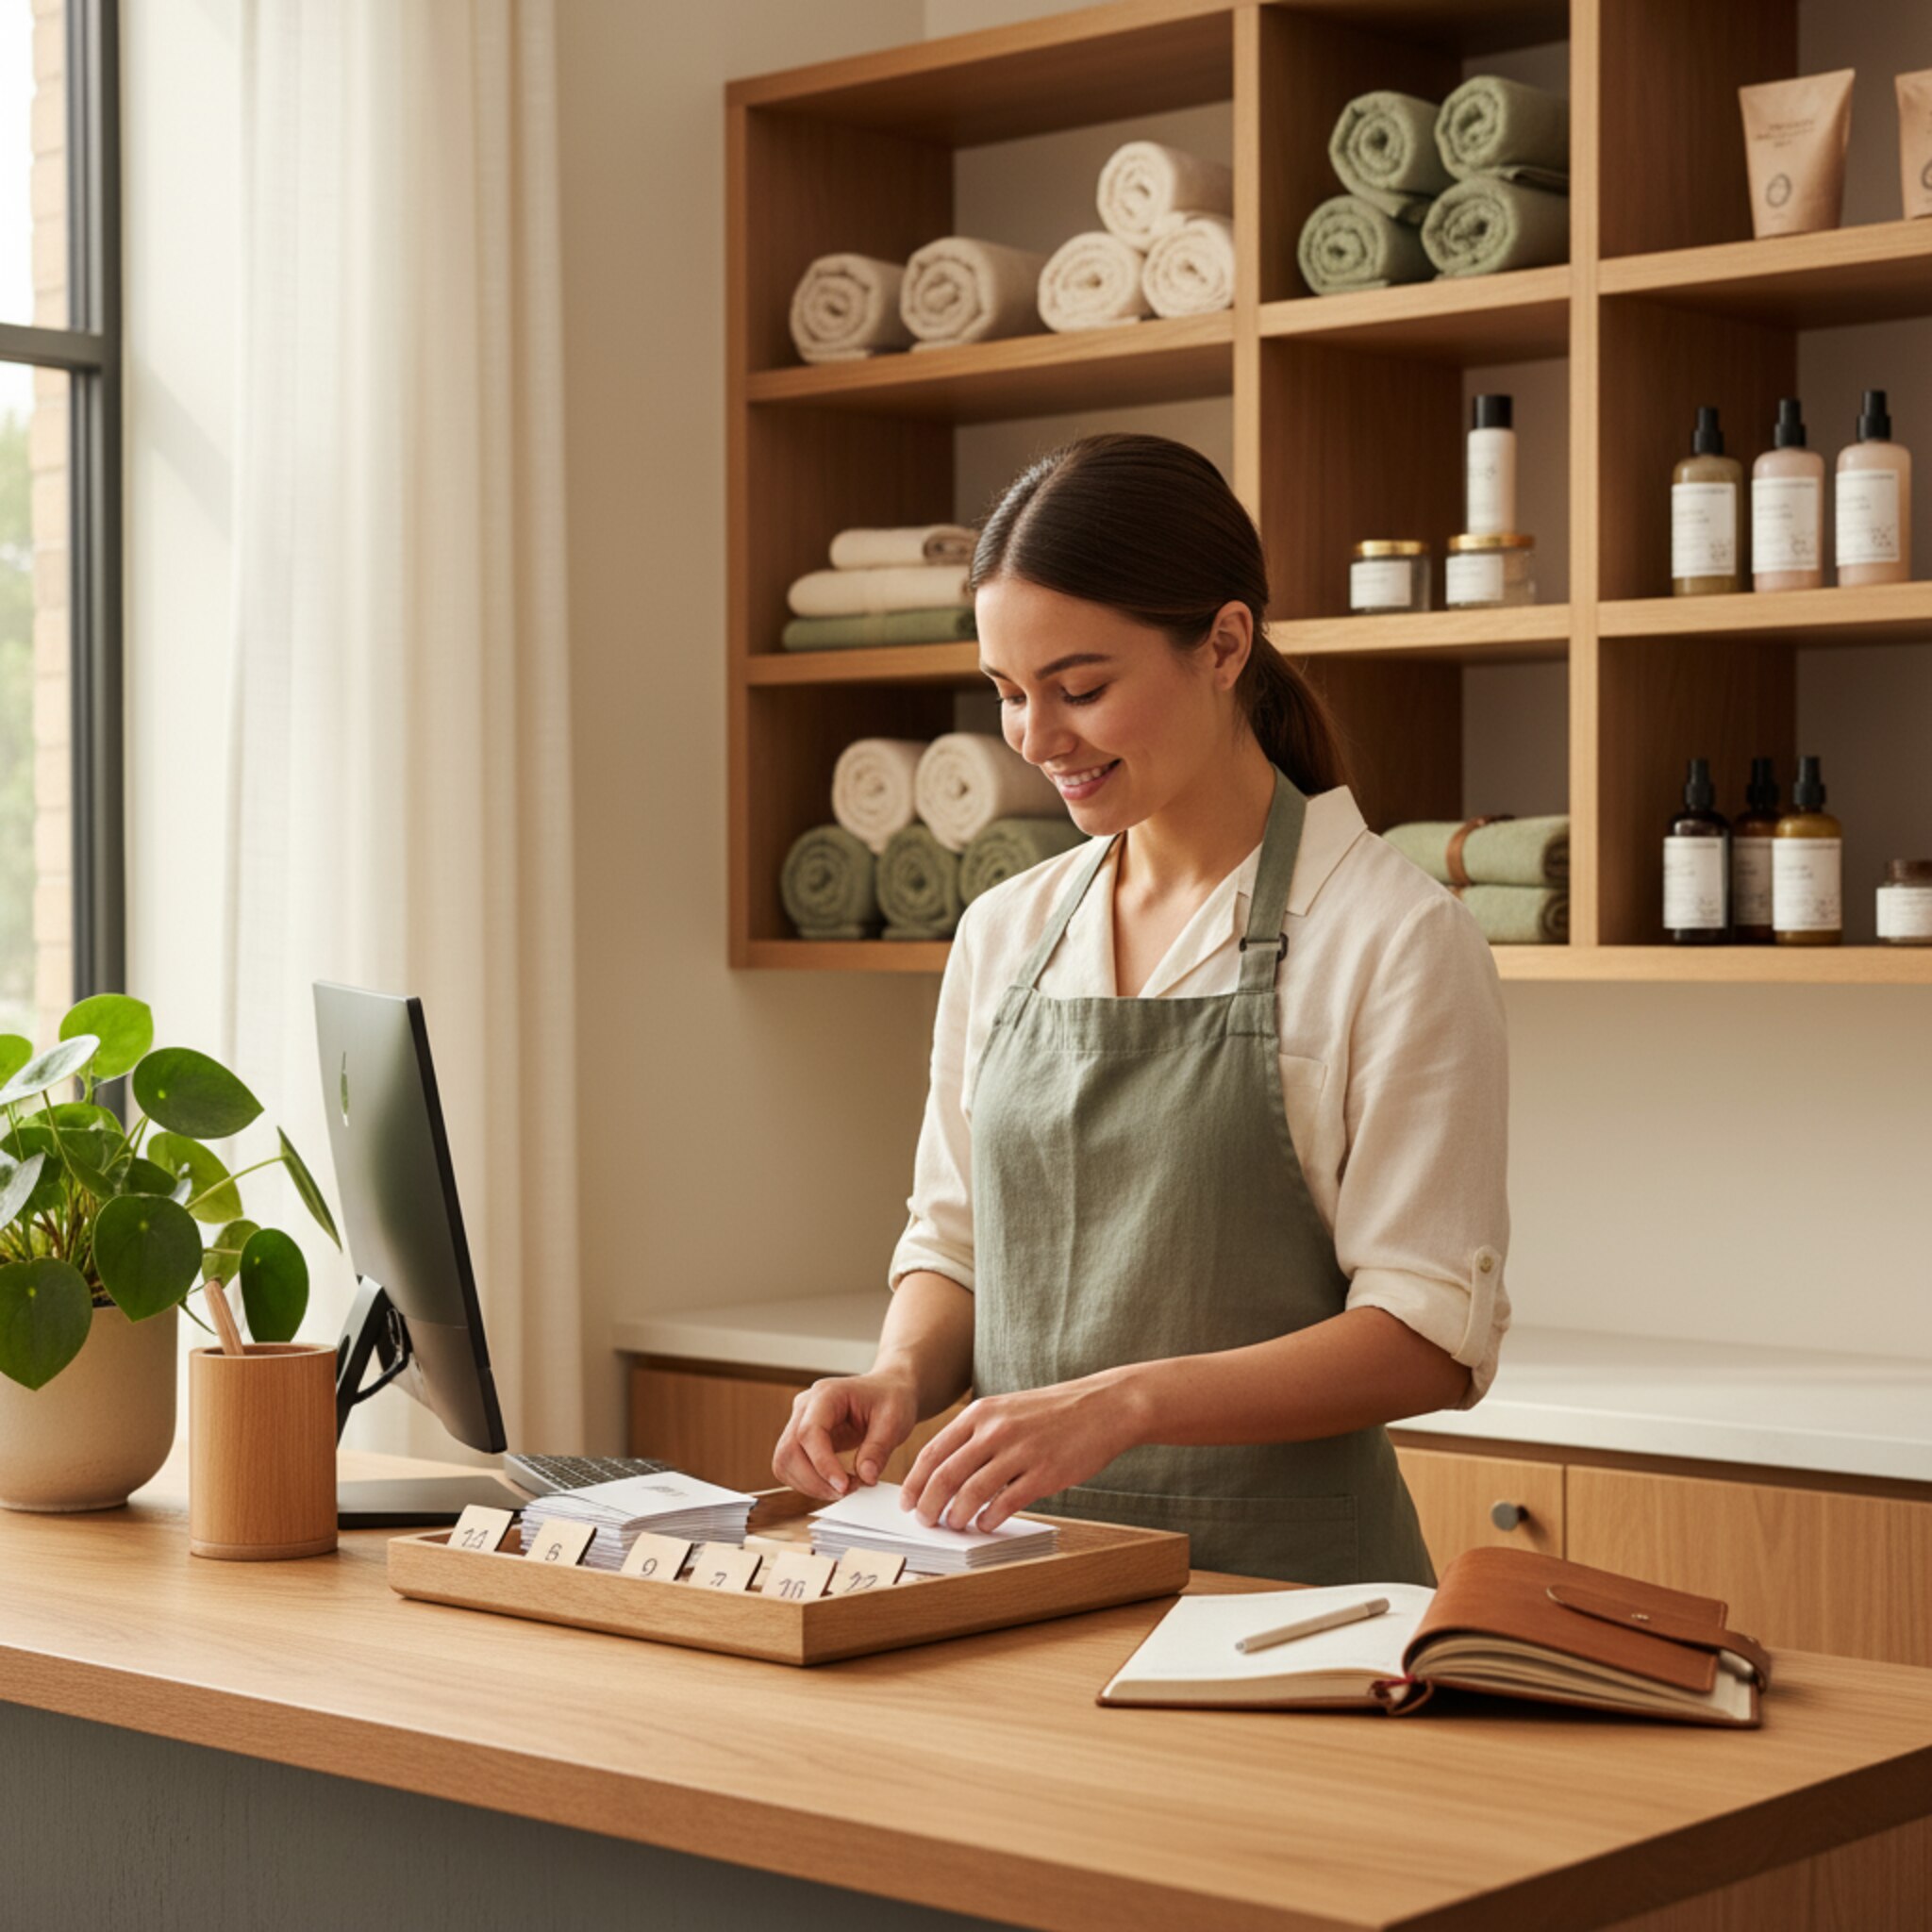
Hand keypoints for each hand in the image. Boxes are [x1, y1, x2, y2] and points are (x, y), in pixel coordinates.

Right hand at [771, 1368, 919, 1499]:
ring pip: (785, 1463)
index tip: (843, 1486)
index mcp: (826, 1394)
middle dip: (814, 1480)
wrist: (888, 1390)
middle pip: (789, 1450)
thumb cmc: (891, 1398)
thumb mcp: (894, 1419)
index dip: (822, 1464)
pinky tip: (836, 1483)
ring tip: (845, 1487)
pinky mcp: (802, 1440)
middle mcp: (806, 1406)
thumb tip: (866, 1477)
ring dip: (811, 1485)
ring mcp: (799, 1422)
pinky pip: (793, 1467)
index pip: (809, 1432)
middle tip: (848, 1490)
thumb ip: (879, 1449)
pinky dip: (810, 1483)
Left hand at [898, 1372, 1144, 1532]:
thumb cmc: (1053, 1413)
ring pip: (971, 1492)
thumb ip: (977, 1436)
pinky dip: (989, 1519)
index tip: (908, 1502)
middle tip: (925, 1521)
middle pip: (945, 1475)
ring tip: (954, 1525)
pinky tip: (986, 1524)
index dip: (916, 1482)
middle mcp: (995, 1430)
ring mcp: (1020, 1451)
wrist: (1104, 1407)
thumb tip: (947, 1474)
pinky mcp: (1044, 1473)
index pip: (933, 1452)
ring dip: (956, 1516)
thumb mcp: (1007, 1410)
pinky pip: (1006, 1503)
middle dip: (929, 1504)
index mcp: (981, 1413)